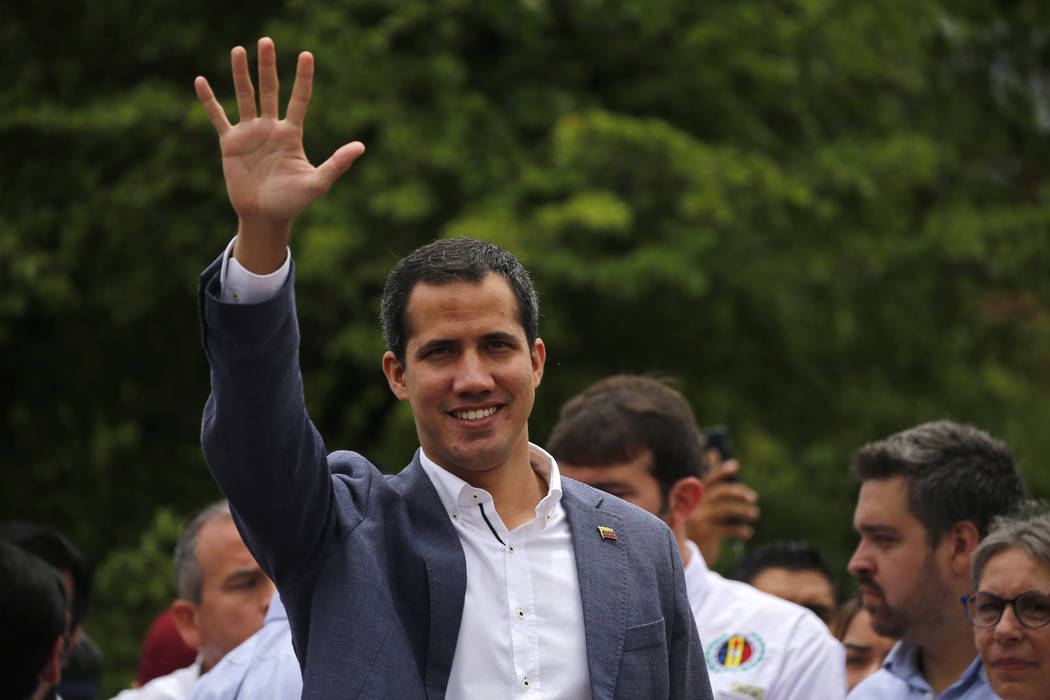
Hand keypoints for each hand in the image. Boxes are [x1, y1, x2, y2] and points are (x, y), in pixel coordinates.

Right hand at [194, 37, 364, 272]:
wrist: (265, 216)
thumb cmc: (293, 201)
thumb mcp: (317, 183)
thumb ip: (337, 163)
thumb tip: (361, 146)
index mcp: (291, 133)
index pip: (299, 99)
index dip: (303, 78)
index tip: (306, 55)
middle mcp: (271, 127)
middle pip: (270, 89)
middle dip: (267, 66)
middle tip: (266, 41)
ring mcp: (250, 133)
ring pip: (245, 96)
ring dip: (241, 74)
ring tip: (238, 49)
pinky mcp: (230, 143)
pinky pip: (218, 117)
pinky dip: (209, 100)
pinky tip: (201, 80)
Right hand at [686, 459, 758, 564]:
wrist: (683, 559)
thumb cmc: (698, 534)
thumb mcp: (701, 515)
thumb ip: (710, 499)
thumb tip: (727, 475)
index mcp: (694, 499)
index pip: (708, 480)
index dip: (721, 471)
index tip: (736, 465)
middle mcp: (695, 506)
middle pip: (720, 492)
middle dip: (738, 492)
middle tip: (753, 497)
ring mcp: (700, 519)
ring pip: (726, 508)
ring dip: (744, 510)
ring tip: (754, 514)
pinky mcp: (706, 534)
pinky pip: (728, 528)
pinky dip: (740, 530)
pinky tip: (747, 533)